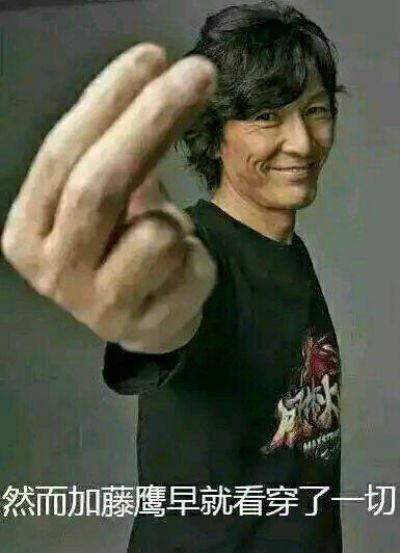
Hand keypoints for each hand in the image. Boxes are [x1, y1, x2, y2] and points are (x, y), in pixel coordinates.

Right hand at [1, 44, 216, 351]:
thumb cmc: (121, 248)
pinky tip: (178, 268)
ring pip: (154, 232)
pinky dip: (194, 251)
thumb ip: (124, 148)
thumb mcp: (109, 199)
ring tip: (167, 231)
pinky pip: (186, 263)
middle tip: (197, 73)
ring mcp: (97, 306)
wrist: (146, 318)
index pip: (60, 154)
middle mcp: (51, 271)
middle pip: (98, 186)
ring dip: (174, 217)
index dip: (107, 101)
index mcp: (29, 230)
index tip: (151, 57)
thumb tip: (159, 75)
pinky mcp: (144, 326)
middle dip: (152, 119)